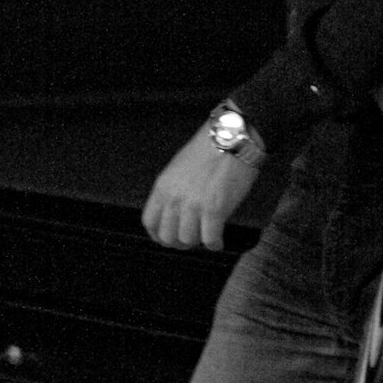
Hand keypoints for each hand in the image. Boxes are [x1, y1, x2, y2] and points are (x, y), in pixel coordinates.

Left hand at [141, 120, 259, 251]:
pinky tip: (219, 241)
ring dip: (198, 242)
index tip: (169, 238)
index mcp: (163, 187)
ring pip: (188, 240)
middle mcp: (174, 198)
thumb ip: (174, 191)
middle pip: (168, 236)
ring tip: (208, 237)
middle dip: (179, 243)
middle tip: (192, 239)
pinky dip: (215, 244)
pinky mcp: (215, 209)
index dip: (159, 235)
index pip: (150, 222)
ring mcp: (194, 205)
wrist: (232, 137)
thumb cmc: (210, 149)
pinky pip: (210, 239)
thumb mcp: (179, 168)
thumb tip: (177, 214)